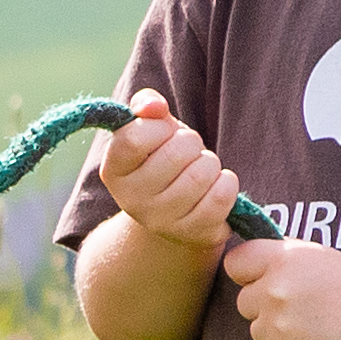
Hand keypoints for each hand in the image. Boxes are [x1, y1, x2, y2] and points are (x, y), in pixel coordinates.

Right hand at [93, 92, 235, 248]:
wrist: (174, 213)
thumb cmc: (162, 159)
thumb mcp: (150, 129)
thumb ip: (147, 106)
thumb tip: (153, 106)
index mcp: (113, 170)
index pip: (134, 138)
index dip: (159, 127)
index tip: (164, 132)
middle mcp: (131, 199)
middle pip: (177, 152)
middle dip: (192, 143)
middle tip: (187, 153)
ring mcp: (161, 220)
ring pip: (202, 173)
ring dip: (210, 164)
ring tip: (200, 170)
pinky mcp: (192, 233)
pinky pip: (222, 196)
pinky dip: (227, 183)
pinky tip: (216, 186)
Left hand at [222, 234, 340, 339]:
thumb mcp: (314, 255)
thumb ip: (276, 256)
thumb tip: (242, 263)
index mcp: (282, 260)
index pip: (235, 264)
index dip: (249, 274)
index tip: (266, 279)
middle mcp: (275, 292)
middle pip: (244, 303)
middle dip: (265, 306)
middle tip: (301, 306)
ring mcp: (279, 328)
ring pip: (258, 333)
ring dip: (277, 332)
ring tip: (313, 326)